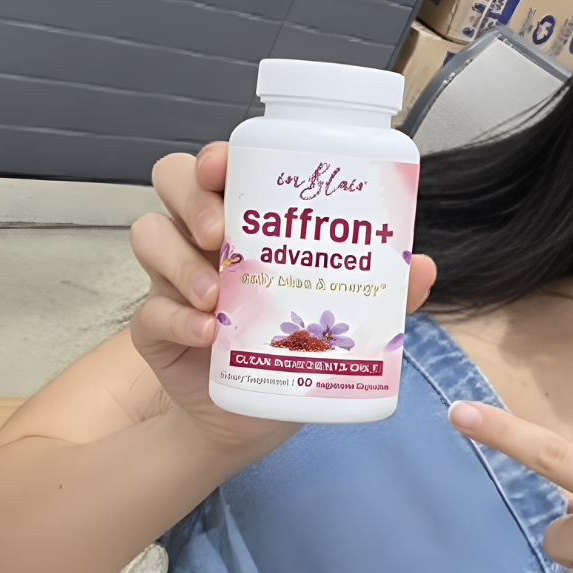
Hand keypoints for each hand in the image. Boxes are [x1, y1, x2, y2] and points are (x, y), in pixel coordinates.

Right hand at [129, 143, 436, 452]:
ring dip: (179, 260)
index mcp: (248, 219)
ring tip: (215, 295)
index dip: (217, 156)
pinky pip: (150, 310)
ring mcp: (175, 279)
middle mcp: (205, 238)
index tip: (225, 164)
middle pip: (172, 182)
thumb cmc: (296, 346)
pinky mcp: (156, 326)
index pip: (222, 167)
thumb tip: (423, 267)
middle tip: (222, 233)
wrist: (258, 416)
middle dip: (191, 197)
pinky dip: (176, 318)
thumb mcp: (346, 317)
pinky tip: (206, 334)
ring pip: (149, 235)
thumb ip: (383, 291)